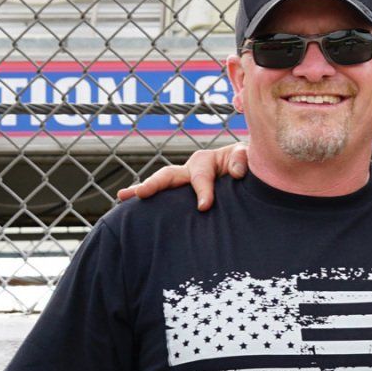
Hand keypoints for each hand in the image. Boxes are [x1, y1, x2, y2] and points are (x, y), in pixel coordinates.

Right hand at [114, 142, 250, 210]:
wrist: (249, 175)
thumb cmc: (248, 166)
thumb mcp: (248, 158)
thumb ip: (242, 159)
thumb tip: (236, 173)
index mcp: (206, 162)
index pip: (200, 176)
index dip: (202, 191)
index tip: (204, 207)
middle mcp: (190, 171)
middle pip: (168, 175)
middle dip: (154, 184)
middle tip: (141, 193)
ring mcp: (184, 183)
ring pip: (161, 184)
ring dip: (142, 190)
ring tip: (122, 196)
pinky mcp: (183, 196)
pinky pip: (165, 198)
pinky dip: (148, 201)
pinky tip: (130, 213)